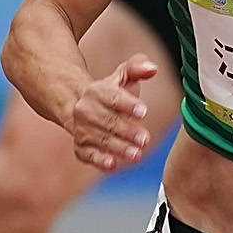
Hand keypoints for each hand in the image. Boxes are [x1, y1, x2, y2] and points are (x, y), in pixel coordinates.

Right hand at [68, 56, 155, 171]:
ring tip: (136, 154)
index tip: (143, 111)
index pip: (113, 97)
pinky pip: (88, 154)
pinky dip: (99, 160)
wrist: (79, 107)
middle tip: (145, 139)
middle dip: (127, 131)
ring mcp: (82, 129)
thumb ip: (137, 68)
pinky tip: (112, 164)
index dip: (128, 104)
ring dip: (118, 148)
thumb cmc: (110, 92)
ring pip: (101, 139)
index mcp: (97, 91)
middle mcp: (85, 110)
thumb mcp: (122, 76)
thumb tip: (153, 68)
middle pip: (108, 121)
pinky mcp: (80, 147)